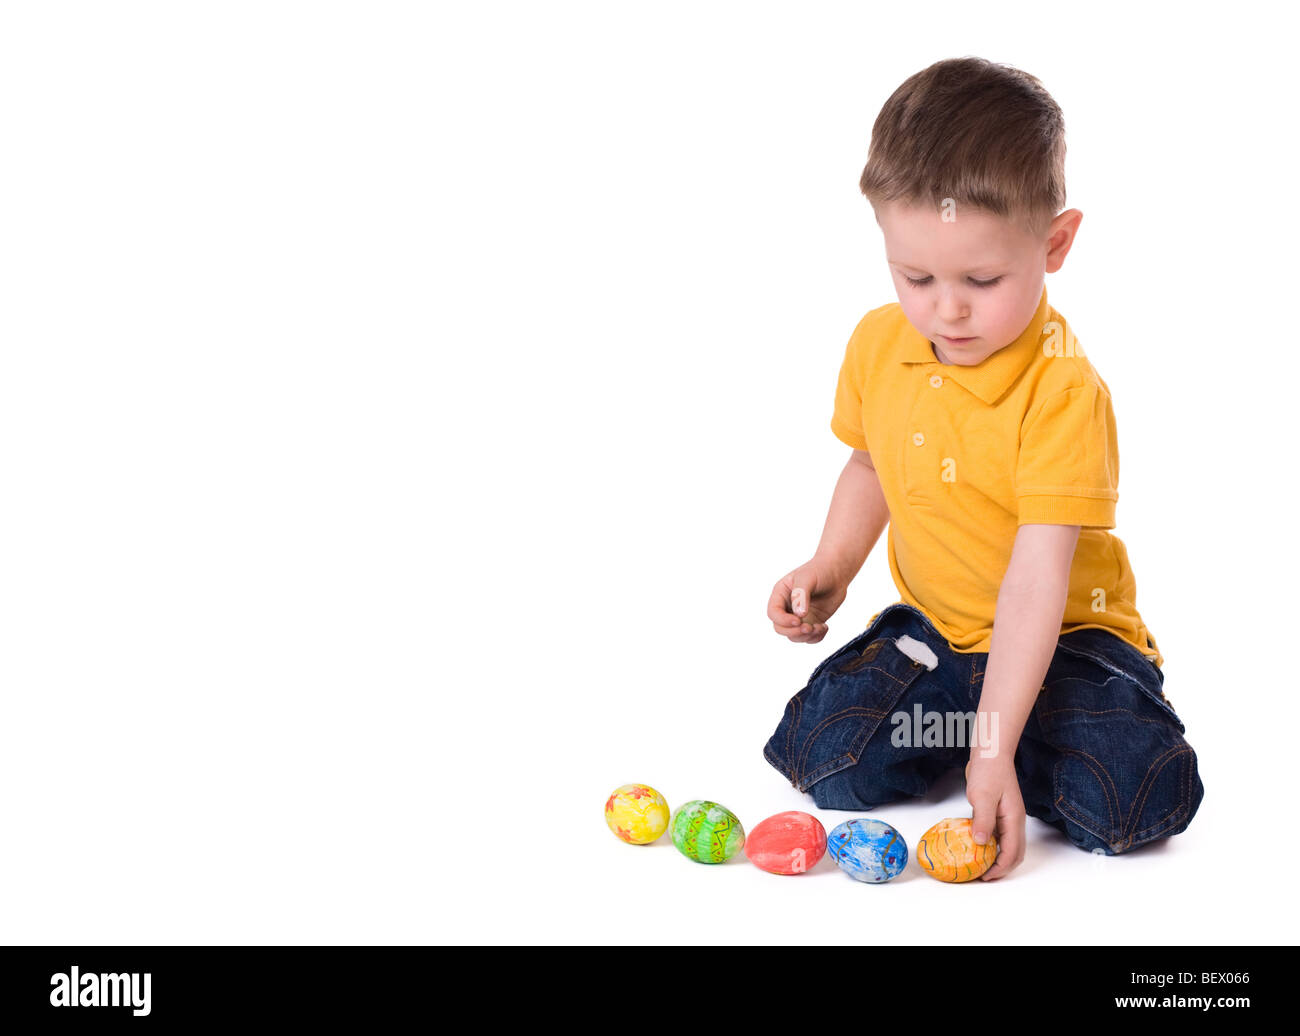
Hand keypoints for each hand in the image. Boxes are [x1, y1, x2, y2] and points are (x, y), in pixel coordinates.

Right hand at [766, 557, 847, 643]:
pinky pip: (808, 638)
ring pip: (794, 636)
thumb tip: (799, 614)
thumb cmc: (820, 570)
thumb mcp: (807, 578)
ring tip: (820, 627)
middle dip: (794, 631)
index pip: (773, 613)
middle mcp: (787, 607)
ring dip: (806, 636)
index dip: (782, 620)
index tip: (798, 620)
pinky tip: (824, 628)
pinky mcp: (812, 622)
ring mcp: (799, 616)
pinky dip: (816, 638)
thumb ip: (800, 596)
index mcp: (781, 594)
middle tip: (809, 628)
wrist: (837, 572)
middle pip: (780, 628)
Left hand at [965, 757, 1025, 880]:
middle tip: (982, 876)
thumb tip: (980, 843)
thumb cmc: (989, 772)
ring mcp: (1006, 817)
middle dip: (1001, 868)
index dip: (1000, 868)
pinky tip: (974, 845)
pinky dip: (988, 844)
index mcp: (1014, 820)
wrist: (990, 753)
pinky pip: (996, 834)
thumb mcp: (983, 796)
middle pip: (1013, 853)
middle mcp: (1013, 821)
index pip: (1012, 852)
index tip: (985, 876)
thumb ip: (983, 820)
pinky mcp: (997, 812)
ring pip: (1005, 844)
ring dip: (995, 857)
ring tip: (978, 865)